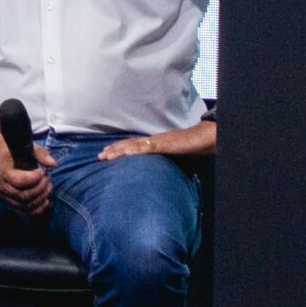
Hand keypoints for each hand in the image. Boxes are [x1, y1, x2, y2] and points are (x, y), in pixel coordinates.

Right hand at [0, 139, 54, 216]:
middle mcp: (1, 187)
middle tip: (48, 178)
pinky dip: (38, 209)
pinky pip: (25, 212)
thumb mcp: (26, 147)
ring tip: (48, 187)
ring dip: (41, 198)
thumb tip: (53, 164)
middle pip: (23, 196)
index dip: (35, 178)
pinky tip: (46, 200)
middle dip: (40, 188)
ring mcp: (5, 197)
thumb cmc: (16, 153)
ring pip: (25, 206)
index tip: (42, 170)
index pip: (19, 181)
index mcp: (3, 172)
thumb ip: (40, 154)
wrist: (2, 160)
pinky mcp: (11, 204)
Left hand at [102, 118, 216, 161]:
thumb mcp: (175, 154)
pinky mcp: (165, 145)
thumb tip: (158, 169)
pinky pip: (148, 148)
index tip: (106, 153)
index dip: (119, 148)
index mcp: (156, 142)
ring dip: (119, 150)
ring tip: (106, 156)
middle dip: (114, 150)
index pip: (134, 144)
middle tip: (99, 156)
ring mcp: (159, 142)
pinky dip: (136, 151)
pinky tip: (126, 154)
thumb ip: (165, 159)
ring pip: (134, 145)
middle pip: (130, 144)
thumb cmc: (192, 146)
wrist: (205, 137)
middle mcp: (154, 140)